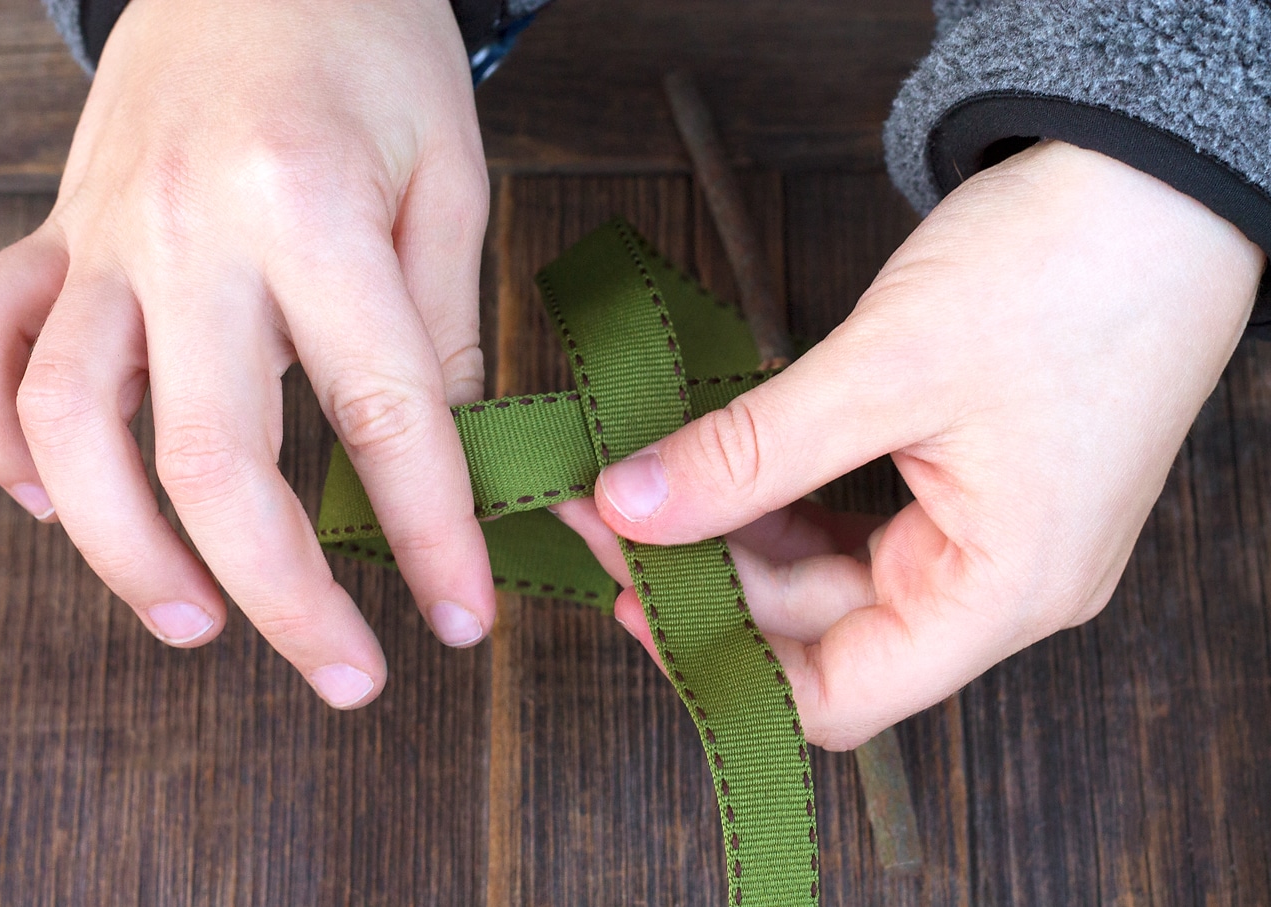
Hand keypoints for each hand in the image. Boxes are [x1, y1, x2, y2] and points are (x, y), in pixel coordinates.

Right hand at [0, 0, 495, 707]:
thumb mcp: (449, 174)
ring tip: (193, 623)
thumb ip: (440, 324)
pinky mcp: (55, 233)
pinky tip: (56, 502)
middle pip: (213, 459)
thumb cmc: (369, 44)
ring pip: (68, 425)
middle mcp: (190, 232)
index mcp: (315, 210)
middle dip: (285, 595)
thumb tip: (446, 460)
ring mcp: (102, 235)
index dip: (431, 536)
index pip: (387, 415)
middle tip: (346, 676)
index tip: (461, 614)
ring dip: (123, 551)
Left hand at [555, 141, 1265, 747]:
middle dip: (713, 581)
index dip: (724, 665)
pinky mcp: (975, 485)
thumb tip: (633, 506)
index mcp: (1006, 591)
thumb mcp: (885, 369)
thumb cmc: (1067, 268)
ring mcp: (992, 534)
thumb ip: (750, 452)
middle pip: (826, 633)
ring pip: (836, 575)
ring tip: (654, 490)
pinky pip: (862, 525)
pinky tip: (726, 470)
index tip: (635, 600)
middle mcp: (1004, 584)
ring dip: (743, 540)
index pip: (842, 695)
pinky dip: (788, 501)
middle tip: (614, 517)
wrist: (1155, 179)